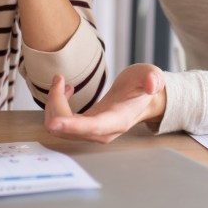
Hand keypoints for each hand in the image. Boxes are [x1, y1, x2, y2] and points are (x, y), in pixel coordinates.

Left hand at [44, 64, 166, 143]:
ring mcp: (92, 132)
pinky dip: (56, 105)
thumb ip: (153, 79)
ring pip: (59, 127)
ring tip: (61, 81)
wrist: (142, 97)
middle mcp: (103, 131)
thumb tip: (151, 84)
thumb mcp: (152, 75)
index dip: (72, 126)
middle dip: (56, 103)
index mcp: (119, 120)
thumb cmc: (144, 85)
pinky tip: (65, 89)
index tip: (54, 122)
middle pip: (68, 128)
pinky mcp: (83, 128)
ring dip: (54, 104)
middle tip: (59, 78)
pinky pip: (60, 123)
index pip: (93, 127)